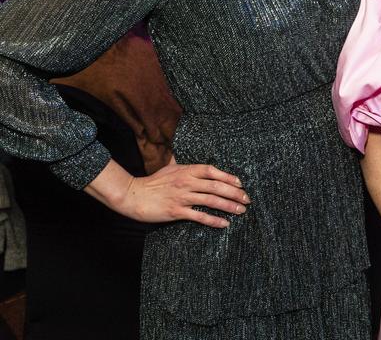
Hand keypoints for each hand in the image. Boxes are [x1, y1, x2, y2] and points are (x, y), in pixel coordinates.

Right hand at [120, 159, 249, 227]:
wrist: (133, 195)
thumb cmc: (152, 182)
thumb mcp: (170, 168)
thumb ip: (183, 165)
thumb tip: (188, 159)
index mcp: (187, 170)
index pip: (212, 171)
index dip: (228, 177)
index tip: (240, 184)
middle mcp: (187, 182)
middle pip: (216, 186)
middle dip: (234, 193)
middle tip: (246, 199)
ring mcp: (182, 197)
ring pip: (211, 201)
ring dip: (229, 206)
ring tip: (241, 211)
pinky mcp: (177, 211)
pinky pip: (199, 216)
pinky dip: (214, 220)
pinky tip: (224, 224)